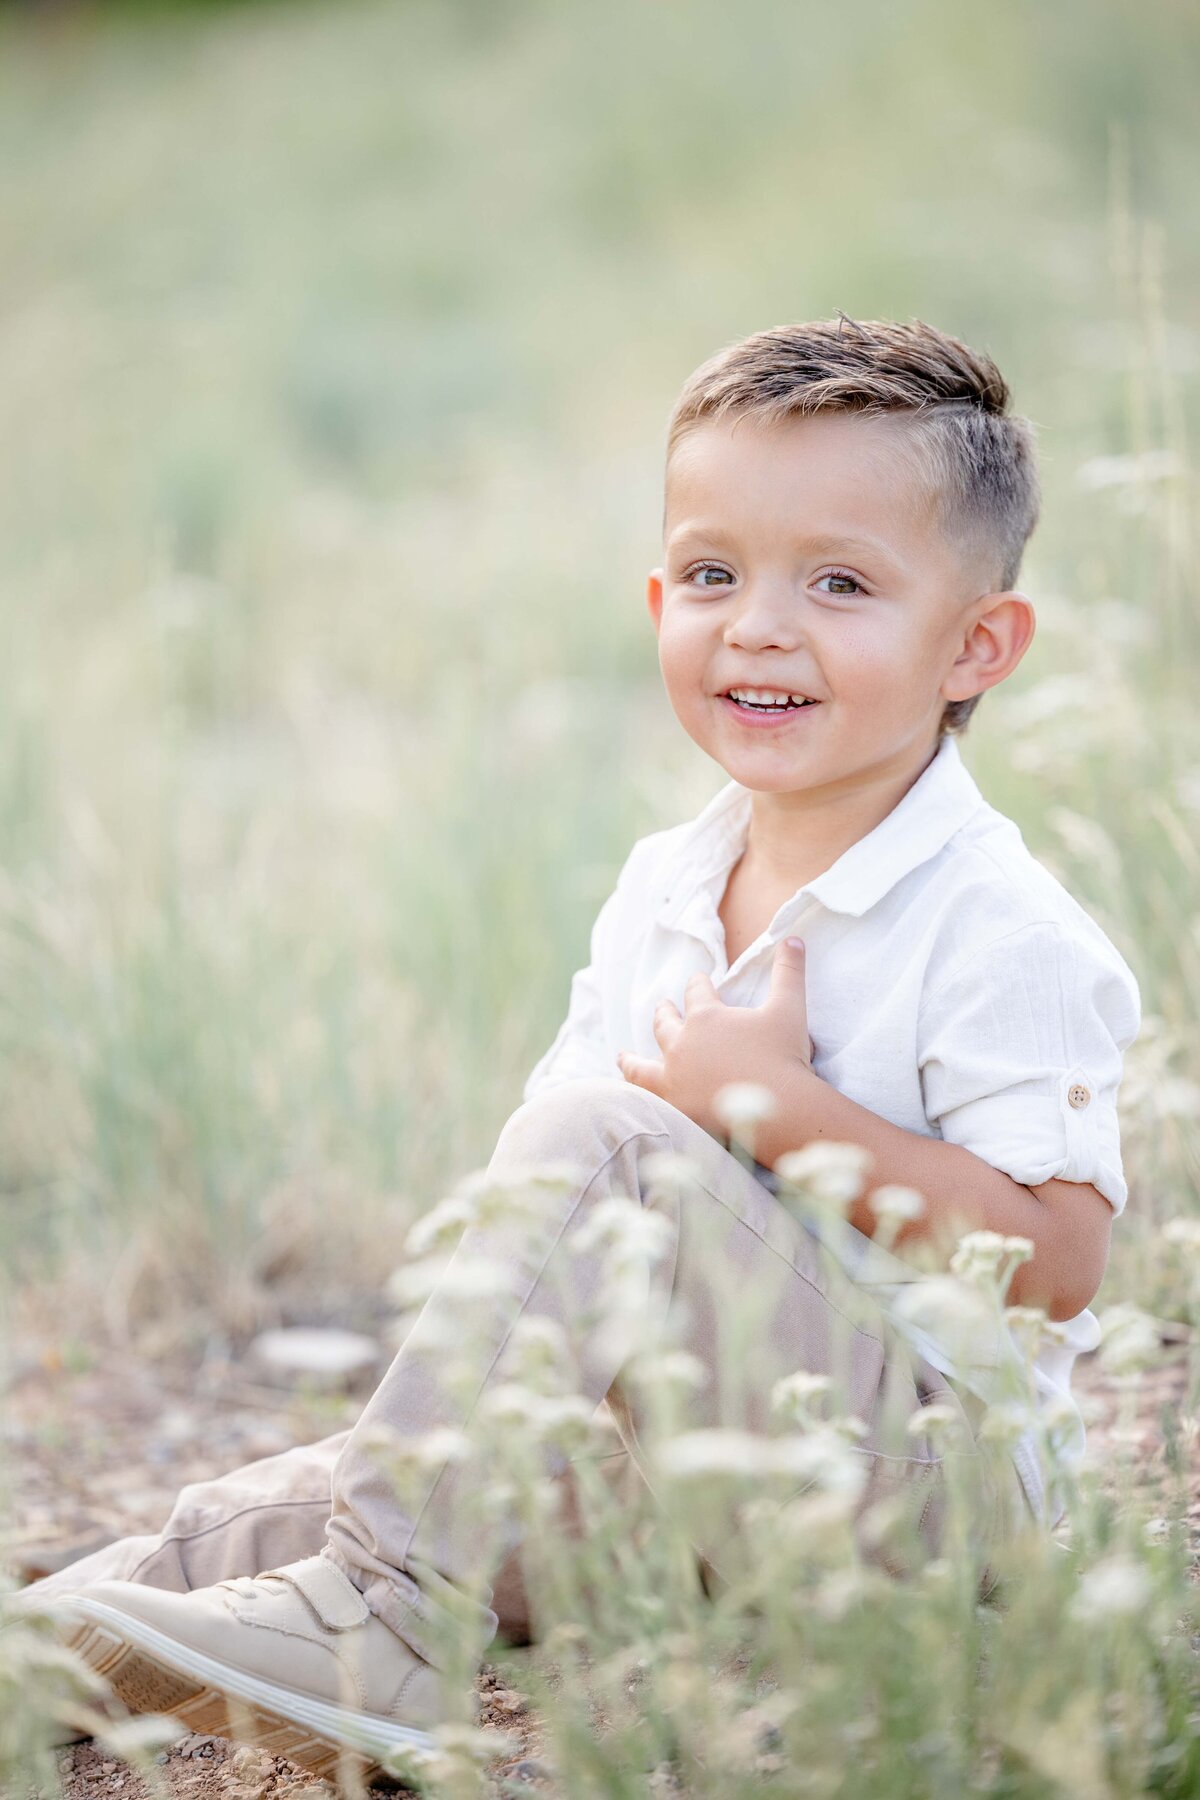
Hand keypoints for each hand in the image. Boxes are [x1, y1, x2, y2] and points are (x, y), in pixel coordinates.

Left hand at [615, 936, 815, 1137]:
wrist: (781, 1109)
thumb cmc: (785, 1056)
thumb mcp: (790, 1008)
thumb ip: (789, 972)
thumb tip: (793, 939)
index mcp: (706, 1017)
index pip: (697, 992)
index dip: (699, 984)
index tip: (698, 980)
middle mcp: (682, 1045)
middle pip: (665, 1024)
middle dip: (665, 1013)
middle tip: (663, 1007)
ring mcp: (674, 1079)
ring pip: (642, 1066)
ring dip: (632, 1059)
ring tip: (622, 1057)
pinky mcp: (676, 1109)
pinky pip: (649, 1100)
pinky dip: (639, 1095)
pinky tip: (636, 1097)